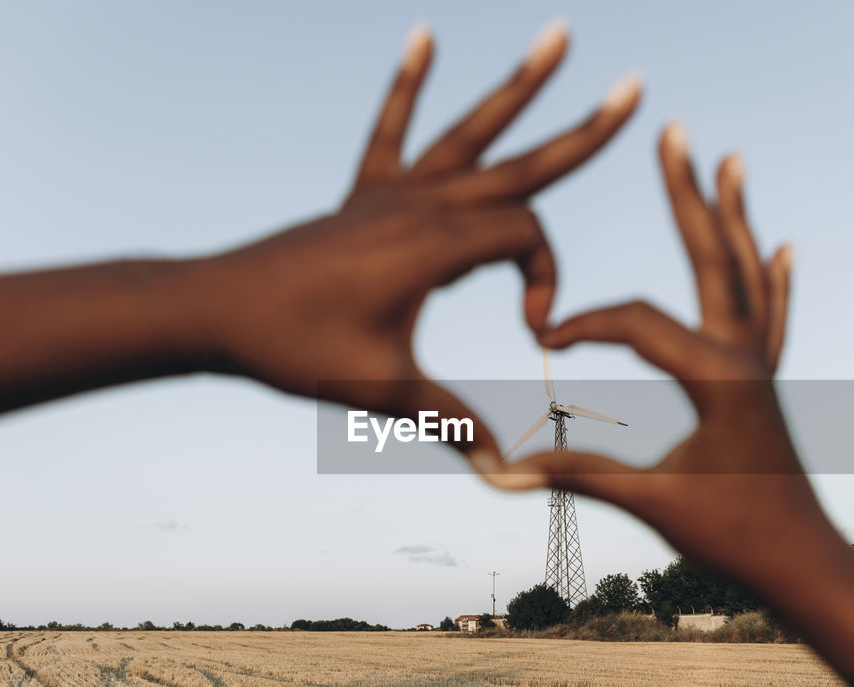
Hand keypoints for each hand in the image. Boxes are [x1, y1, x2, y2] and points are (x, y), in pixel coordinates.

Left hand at [187, 23, 639, 455]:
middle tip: (637, 87)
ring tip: (561, 33)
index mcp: (435, 246)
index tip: (530, 328)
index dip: (546, 280)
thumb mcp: (383, 390)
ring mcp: (391, 192)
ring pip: (470, 132)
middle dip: (584, 130)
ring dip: (518, 85)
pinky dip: (409, 84)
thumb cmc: (296, 349)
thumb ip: (452, 425)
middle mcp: (421, 205)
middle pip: (521, 163)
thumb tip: (506, 476)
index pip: (527, 240)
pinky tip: (423, 35)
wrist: (216, 312)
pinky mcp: (363, 193)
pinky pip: (391, 129)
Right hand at [477, 123, 820, 586]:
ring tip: (731, 161)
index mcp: (715, 377)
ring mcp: (760, 366)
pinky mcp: (764, 383)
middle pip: (711, 258)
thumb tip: (500, 473)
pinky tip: (781, 244)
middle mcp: (744, 357)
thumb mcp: (651, 502)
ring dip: (733, 216)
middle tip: (672, 132)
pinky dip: (772, 276)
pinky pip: (769, 316)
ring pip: (745, 274)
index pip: (637, 322)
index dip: (583, 324)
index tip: (541, 338)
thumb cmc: (732, 536)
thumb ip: (578, 475)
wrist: (802, 563)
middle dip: (686, 194)